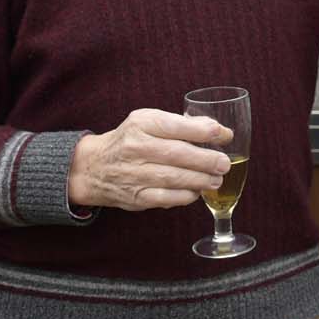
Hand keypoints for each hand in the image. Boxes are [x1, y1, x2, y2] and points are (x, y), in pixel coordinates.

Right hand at [68, 108, 232, 210]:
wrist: (94, 167)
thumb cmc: (131, 140)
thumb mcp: (149, 121)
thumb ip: (181, 124)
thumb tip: (216, 129)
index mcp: (142, 123)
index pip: (175, 125)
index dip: (203, 131)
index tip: (224, 134)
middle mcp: (136, 147)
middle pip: (176, 154)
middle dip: (206, 160)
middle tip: (224, 163)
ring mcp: (134, 173)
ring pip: (173, 178)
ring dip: (200, 180)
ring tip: (216, 179)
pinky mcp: (136, 196)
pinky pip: (165, 197)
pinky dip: (185, 196)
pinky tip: (196, 192)